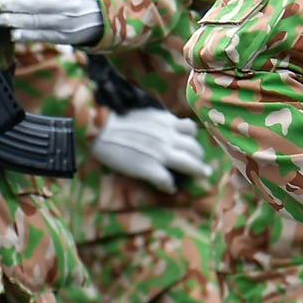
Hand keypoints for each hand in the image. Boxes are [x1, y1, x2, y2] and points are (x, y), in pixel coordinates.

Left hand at [0, 0, 103, 44]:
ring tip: (0, 18)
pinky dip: (27, 36)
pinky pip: (43, 36)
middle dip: (12, 3)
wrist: (106, 14)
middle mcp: (66, 4)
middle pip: (34, 4)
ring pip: (36, 21)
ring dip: (15, 20)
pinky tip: (14, 33)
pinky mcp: (64, 37)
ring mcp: (66, 22)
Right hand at [90, 107, 208, 191]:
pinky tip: (169, 188)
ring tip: (201, 176)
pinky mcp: (149, 169)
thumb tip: (168, 127)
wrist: (101, 128)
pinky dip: (170, 186)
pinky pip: (167, 181)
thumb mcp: (146, 114)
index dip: (192, 137)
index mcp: (167, 122)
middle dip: (199, 157)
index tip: (190, 144)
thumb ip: (160, 121)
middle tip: (199, 164)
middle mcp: (169, 138)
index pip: (191, 129)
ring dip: (197, 171)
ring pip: (190, 165)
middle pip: (195, 149)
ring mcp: (161, 154)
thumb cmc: (119, 118)